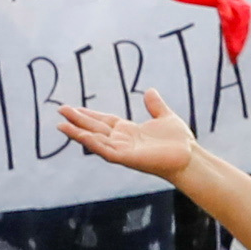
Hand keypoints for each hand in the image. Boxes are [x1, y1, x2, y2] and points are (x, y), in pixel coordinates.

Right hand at [49, 98, 202, 184]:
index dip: (88, 114)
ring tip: (61, 125)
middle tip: (60, 111)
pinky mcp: (127, 159)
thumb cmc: (179, 142)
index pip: (103, 121)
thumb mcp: (165, 117)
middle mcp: (122, 141)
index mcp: (128, 131)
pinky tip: (82, 136)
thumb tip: (149, 91)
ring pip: (95, 140)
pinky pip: (106, 150)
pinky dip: (93, 143)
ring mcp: (123, 151)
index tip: (72, 108)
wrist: (190, 157)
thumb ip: (155, 106)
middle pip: (95, 128)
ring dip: (78, 133)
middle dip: (77, 121)